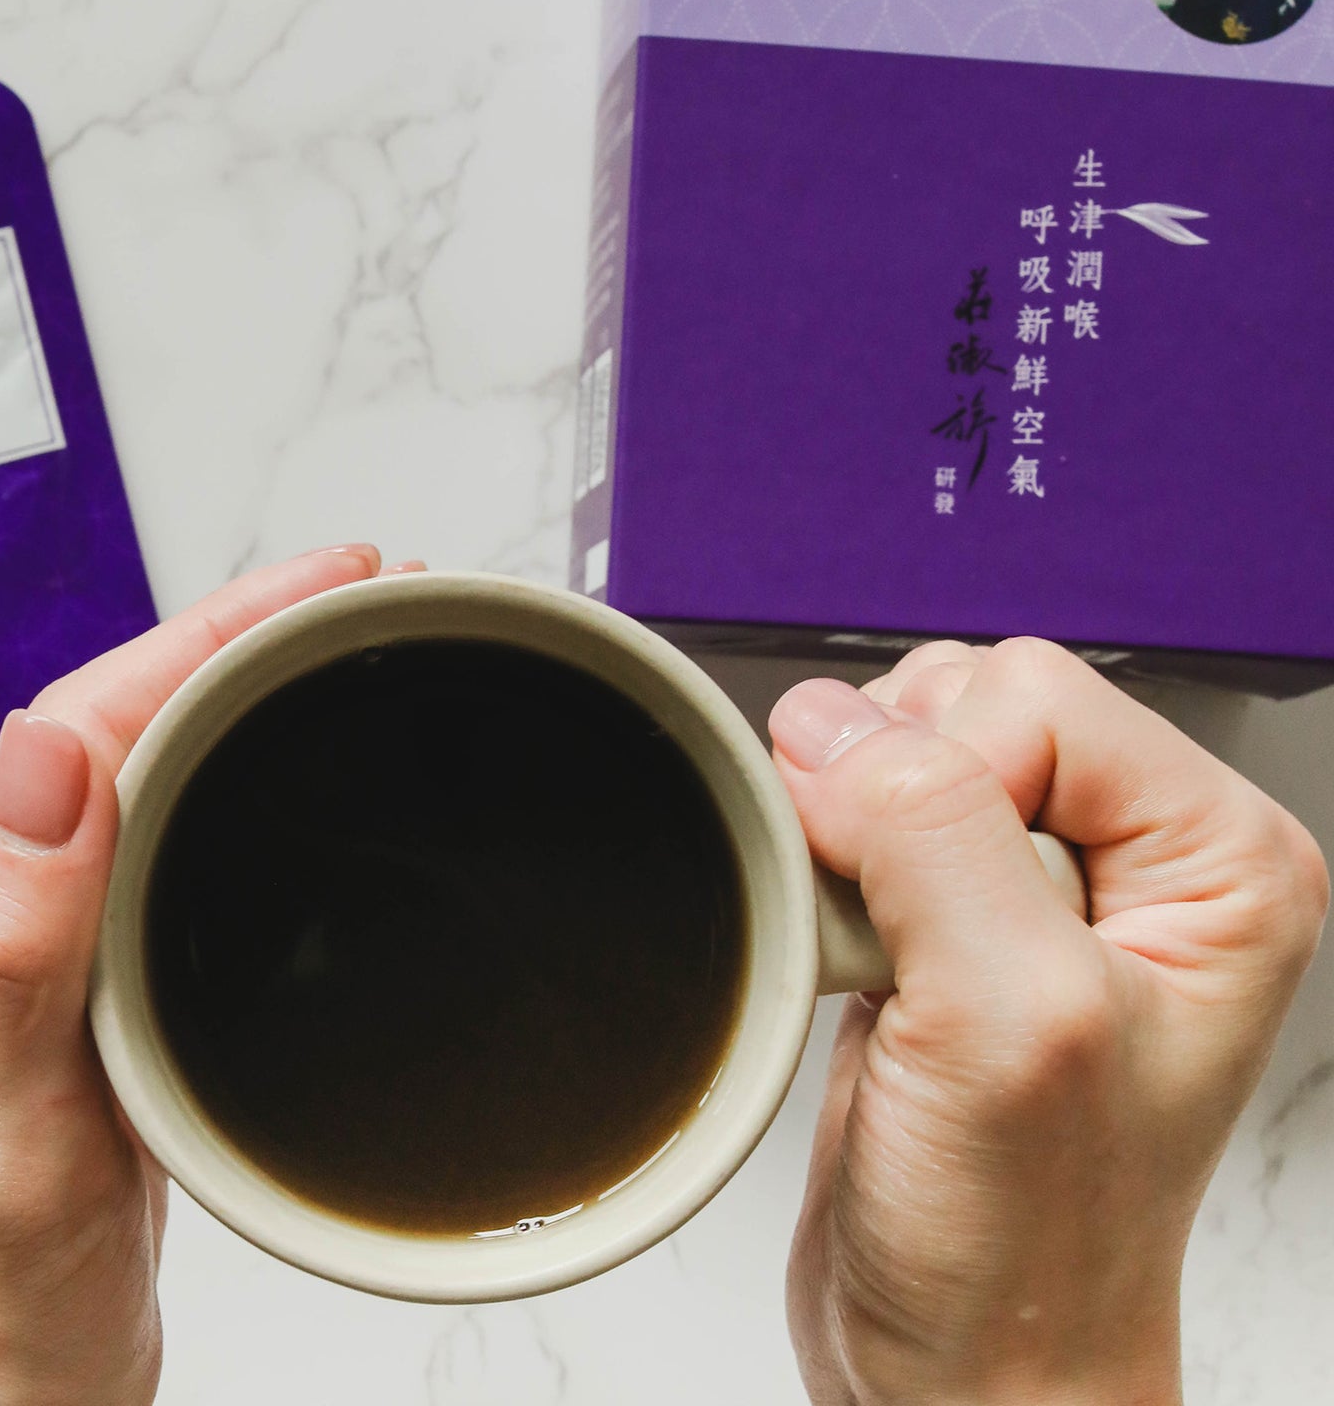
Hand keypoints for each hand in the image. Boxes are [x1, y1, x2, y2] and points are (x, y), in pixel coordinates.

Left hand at [0, 545, 394, 1405]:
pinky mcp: (98, 1002)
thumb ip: (13, 948)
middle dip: (249, 639)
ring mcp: (48, 956)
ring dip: (249, 703)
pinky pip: (173, 851)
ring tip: (346, 659)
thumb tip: (43, 745)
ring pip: (154, 779)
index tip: (332, 577)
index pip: (90, 712)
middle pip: (127, 722)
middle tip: (368, 595)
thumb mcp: (3, 1130)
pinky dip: (246, 791)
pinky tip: (298, 797)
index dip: (218, 624)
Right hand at [769, 639, 1326, 1405]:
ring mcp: (1036, 887)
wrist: (959, 1363)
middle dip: (890, 805)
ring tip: (887, 962)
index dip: (946, 783)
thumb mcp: (1009, 1025)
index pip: (1034, 695)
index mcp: (1216, 859)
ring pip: (894, 747)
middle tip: (914, 943)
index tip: (924, 912)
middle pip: (960, 703)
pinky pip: (853, 816)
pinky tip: (854, 961)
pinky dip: (819, 869)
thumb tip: (833, 726)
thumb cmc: (1033, 1249)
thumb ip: (936, 837)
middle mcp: (1137, 860)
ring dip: (846, 839)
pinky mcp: (947, 916)